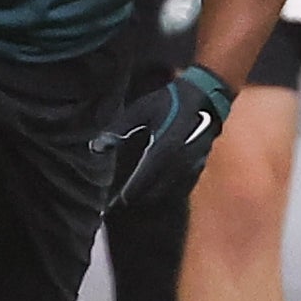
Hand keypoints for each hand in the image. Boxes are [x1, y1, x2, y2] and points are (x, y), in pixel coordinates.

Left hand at [102, 64, 232, 207]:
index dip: (128, 194)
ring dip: (153, 197)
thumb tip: (95, 148)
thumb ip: (118, 129)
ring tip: (138, 200)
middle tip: (121, 204)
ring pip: (170, 191)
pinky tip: (158, 191)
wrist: (205, 96)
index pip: (143, 180)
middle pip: (156, 191)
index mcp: (164, 149)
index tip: (114, 203)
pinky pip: (183, 187)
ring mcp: (192, 165)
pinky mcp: (200, 165)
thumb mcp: (140, 110)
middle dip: (138, 199)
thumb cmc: (169, 101)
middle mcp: (180, 162)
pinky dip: (168, 192)